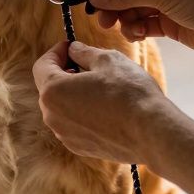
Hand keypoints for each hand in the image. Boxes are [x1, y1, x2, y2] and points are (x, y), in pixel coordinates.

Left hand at [32, 40, 171, 162]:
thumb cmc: (129, 92)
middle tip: (84, 63)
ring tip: (97, 85)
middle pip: (49, 87)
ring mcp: (65, 135)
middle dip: (63, 72)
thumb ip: (83, 52)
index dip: (56, 52)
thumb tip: (73, 50)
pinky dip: (81, 112)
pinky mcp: (79, 147)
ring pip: (61, 107)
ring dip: (72, 93)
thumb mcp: (107, 59)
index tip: (70, 46)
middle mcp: (52, 116)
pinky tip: (103, 107)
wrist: (151, 133)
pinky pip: (73, 124)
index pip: (42, 65)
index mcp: (53, 91)